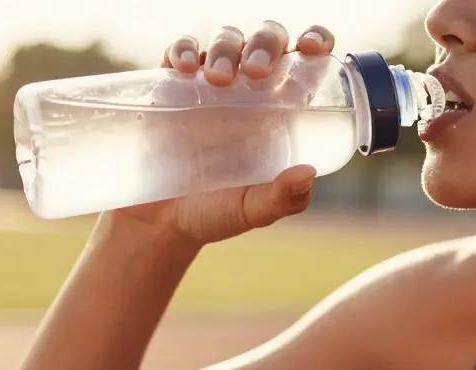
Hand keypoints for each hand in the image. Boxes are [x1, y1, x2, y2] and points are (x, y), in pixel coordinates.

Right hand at [103, 22, 337, 246]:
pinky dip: (181, 49)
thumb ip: (282, 198)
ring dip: (226, 47)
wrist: (160, 223)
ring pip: (226, 41)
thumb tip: (307, 173)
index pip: (304, 61)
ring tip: (218, 79)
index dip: (314, 40)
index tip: (313, 47)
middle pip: (266, 41)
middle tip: (257, 71)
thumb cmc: (215, 213)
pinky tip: (183, 67)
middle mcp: (248, 90)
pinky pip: (178, 52)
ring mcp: (208, 85)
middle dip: (266, 43)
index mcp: (279, 110)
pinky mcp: (170, 87)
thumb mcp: (252, 211)